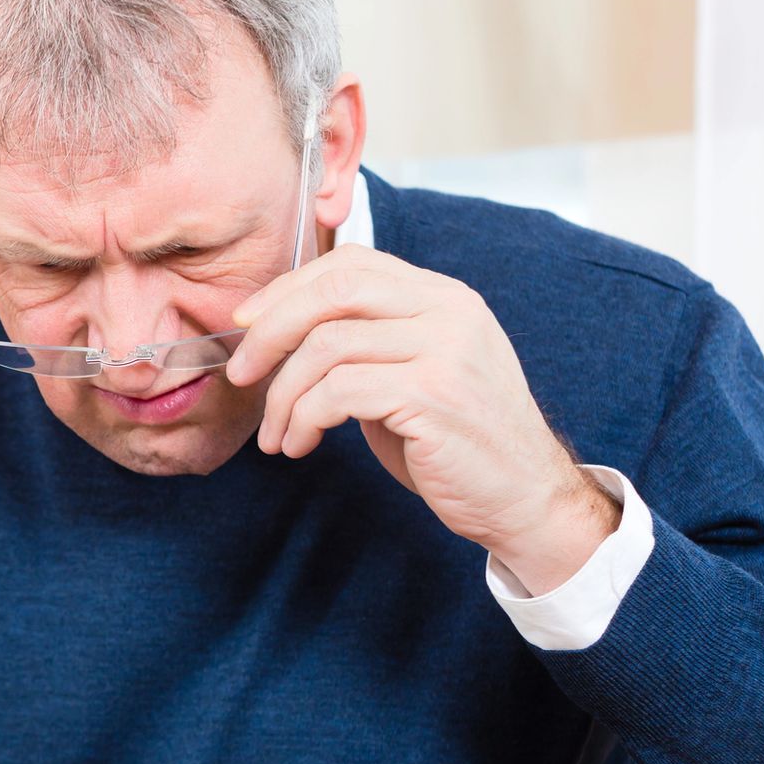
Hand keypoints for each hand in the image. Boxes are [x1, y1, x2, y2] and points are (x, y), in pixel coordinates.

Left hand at [224, 244, 617, 594]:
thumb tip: (277, 330)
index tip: (246, 325)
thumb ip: (367, 342)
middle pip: (333, 292)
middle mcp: (449, 311)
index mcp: (442, 297)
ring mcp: (445, 349)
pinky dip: (304, 419)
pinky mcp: (433, 394)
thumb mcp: (413, 374)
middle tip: (240, 375)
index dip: (287, 289)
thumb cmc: (454, 442)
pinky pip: (338, 392)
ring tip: (276, 435)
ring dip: (283, 396)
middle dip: (270, 332)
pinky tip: (301, 445)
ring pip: (326, 347)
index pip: (351, 264)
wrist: (522, 498)